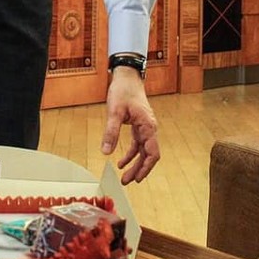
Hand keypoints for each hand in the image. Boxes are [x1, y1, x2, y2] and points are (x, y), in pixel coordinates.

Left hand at [101, 65, 159, 183]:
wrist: (127, 76)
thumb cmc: (123, 91)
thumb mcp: (114, 112)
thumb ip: (111, 132)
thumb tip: (105, 152)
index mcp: (148, 126)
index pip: (152, 153)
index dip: (146, 168)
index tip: (138, 179)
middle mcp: (149, 128)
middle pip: (148, 155)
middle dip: (139, 169)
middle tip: (127, 181)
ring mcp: (145, 127)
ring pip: (143, 151)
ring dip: (134, 163)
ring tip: (124, 175)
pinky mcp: (139, 125)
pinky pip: (138, 143)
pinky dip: (131, 153)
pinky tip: (120, 160)